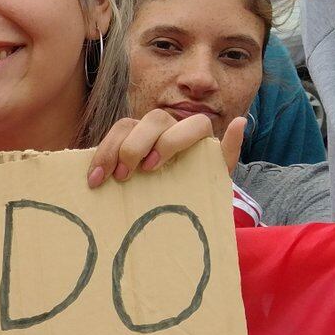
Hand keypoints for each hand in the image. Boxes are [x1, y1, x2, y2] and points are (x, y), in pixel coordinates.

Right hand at [88, 113, 245, 187]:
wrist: (175, 214)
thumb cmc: (197, 195)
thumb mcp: (215, 181)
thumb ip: (227, 155)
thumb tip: (241, 122)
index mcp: (195, 136)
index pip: (192, 123)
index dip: (173, 140)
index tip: (154, 167)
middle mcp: (170, 129)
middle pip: (155, 119)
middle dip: (138, 145)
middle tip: (127, 175)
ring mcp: (143, 134)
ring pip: (128, 124)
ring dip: (114, 149)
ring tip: (106, 179)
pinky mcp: (122, 144)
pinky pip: (109, 138)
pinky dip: (100, 156)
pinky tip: (93, 178)